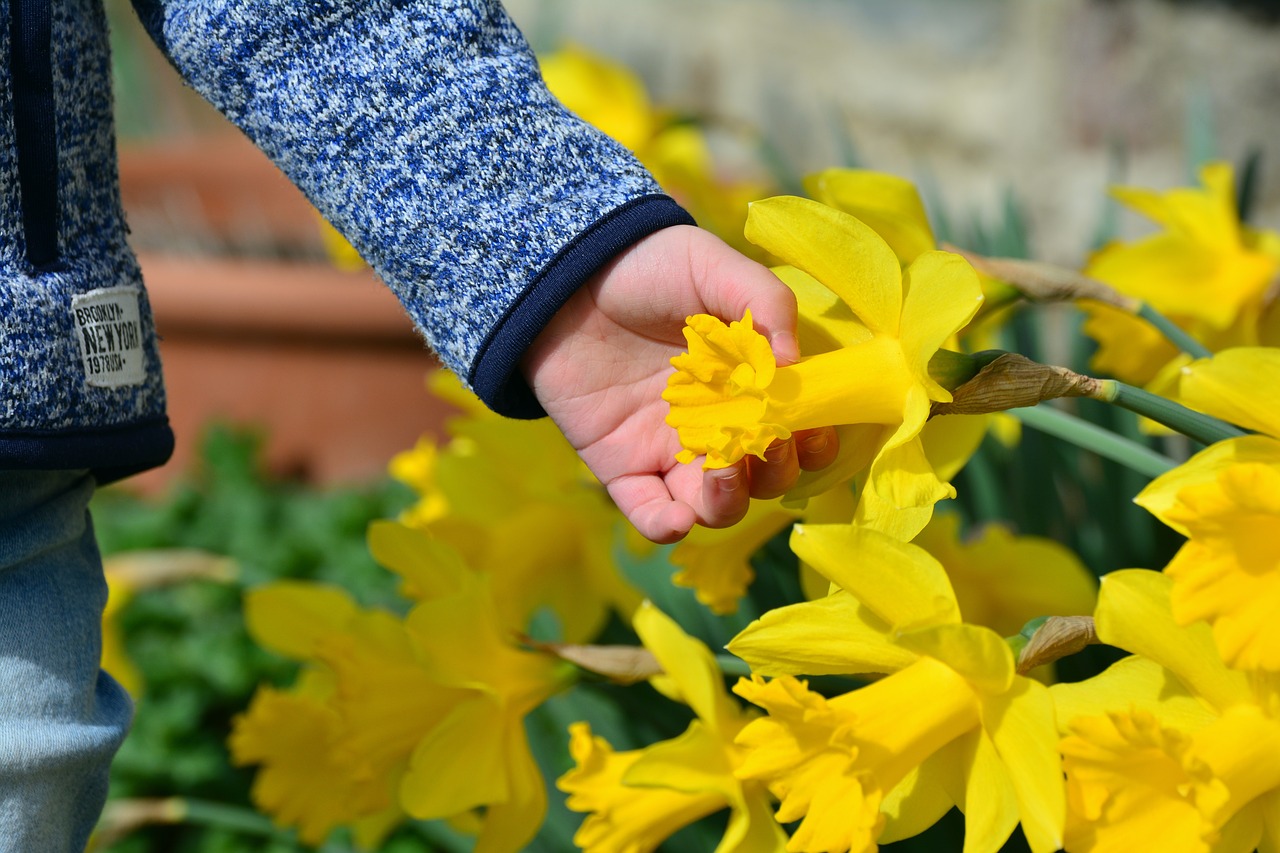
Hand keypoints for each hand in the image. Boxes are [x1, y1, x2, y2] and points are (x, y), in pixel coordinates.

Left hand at [521, 225, 837, 543]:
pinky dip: (665, 525)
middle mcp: (716, 424)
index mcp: (748, 384)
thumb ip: (763, 302)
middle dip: (775, 471)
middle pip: (764, 476)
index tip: (810, 428)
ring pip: (715, 505)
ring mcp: (669, 449)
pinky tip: (673, 516)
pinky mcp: (622, 465)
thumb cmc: (645, 266)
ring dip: (729, 501)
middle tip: (765, 443)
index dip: (812, 440)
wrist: (564, 276)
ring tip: (723, 471)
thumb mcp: (711, 266)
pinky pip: (648, 512)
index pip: (797, 430)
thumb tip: (794, 364)